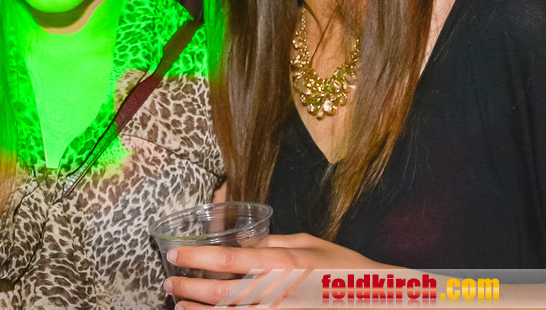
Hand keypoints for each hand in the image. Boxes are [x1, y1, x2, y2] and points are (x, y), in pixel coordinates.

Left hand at [166, 233, 385, 307]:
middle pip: (222, 293)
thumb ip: (275, 243)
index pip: (228, 259)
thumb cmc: (345, 270)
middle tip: (169, 283)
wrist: (376, 301)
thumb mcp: (310, 245)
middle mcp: (277, 292)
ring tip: (178, 306)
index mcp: (282, 263)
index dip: (197, 257)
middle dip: (190, 288)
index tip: (175, 254)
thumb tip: (246, 242)